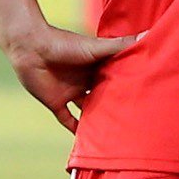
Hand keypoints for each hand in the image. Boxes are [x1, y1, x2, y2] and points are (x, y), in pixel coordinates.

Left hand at [0, 23, 141, 132]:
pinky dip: (75, 131)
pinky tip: (88, 144)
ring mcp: (71, 92)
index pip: (116, 80)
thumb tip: (148, 34)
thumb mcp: (97, 47)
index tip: (147, 98)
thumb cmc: (64, 43)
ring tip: (116, 135)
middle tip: (135, 122)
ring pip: (88, 111)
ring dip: (98, 121)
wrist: (30, 47)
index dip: (129, 88)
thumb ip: (121, 45)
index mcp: (97, 67)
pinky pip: (68, 120)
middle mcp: (85, 81)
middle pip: (103, 97)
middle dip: (116, 107)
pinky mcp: (55, 103)